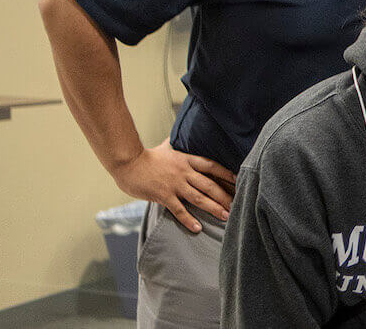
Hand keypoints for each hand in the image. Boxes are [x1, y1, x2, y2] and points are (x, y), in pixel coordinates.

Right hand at [110, 139, 236, 232]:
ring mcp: (174, 184)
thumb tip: (178, 136)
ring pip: (199, 198)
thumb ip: (176, 145)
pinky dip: (189, 220)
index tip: (238, 181)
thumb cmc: (146, 156)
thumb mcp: (166, 147)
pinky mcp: (163, 195)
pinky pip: (179, 210)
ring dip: (213, 208)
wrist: (127, 163)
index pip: (212, 166)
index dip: (226, 173)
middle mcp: (184, 172)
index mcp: (186, 160)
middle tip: (236, 205)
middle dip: (225, 196)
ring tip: (225, 216)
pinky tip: (197, 228)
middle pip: (210, 184)